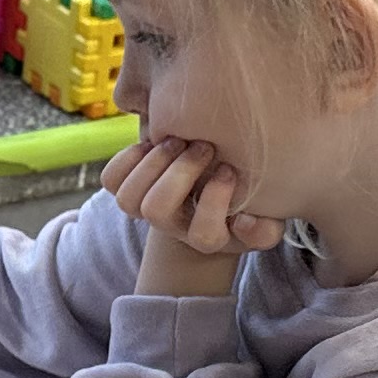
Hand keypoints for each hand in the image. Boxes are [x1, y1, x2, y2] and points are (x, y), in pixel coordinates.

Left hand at [103, 133, 279, 295]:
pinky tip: (153, 144)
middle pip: (157, 211)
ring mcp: (146, 208)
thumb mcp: (266, 217)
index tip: (230, 170)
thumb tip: (244, 220)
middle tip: (203, 146)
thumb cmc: (243, 199)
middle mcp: (173, 226)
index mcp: (208, 237)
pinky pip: (111, 180)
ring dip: (154, 162)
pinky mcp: (128, 187)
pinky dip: (128, 157)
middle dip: (179, 172)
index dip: (215, 201)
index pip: (204, 235)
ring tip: (178, 141)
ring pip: (129, 199)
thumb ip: (265, 229)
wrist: (209, 186)